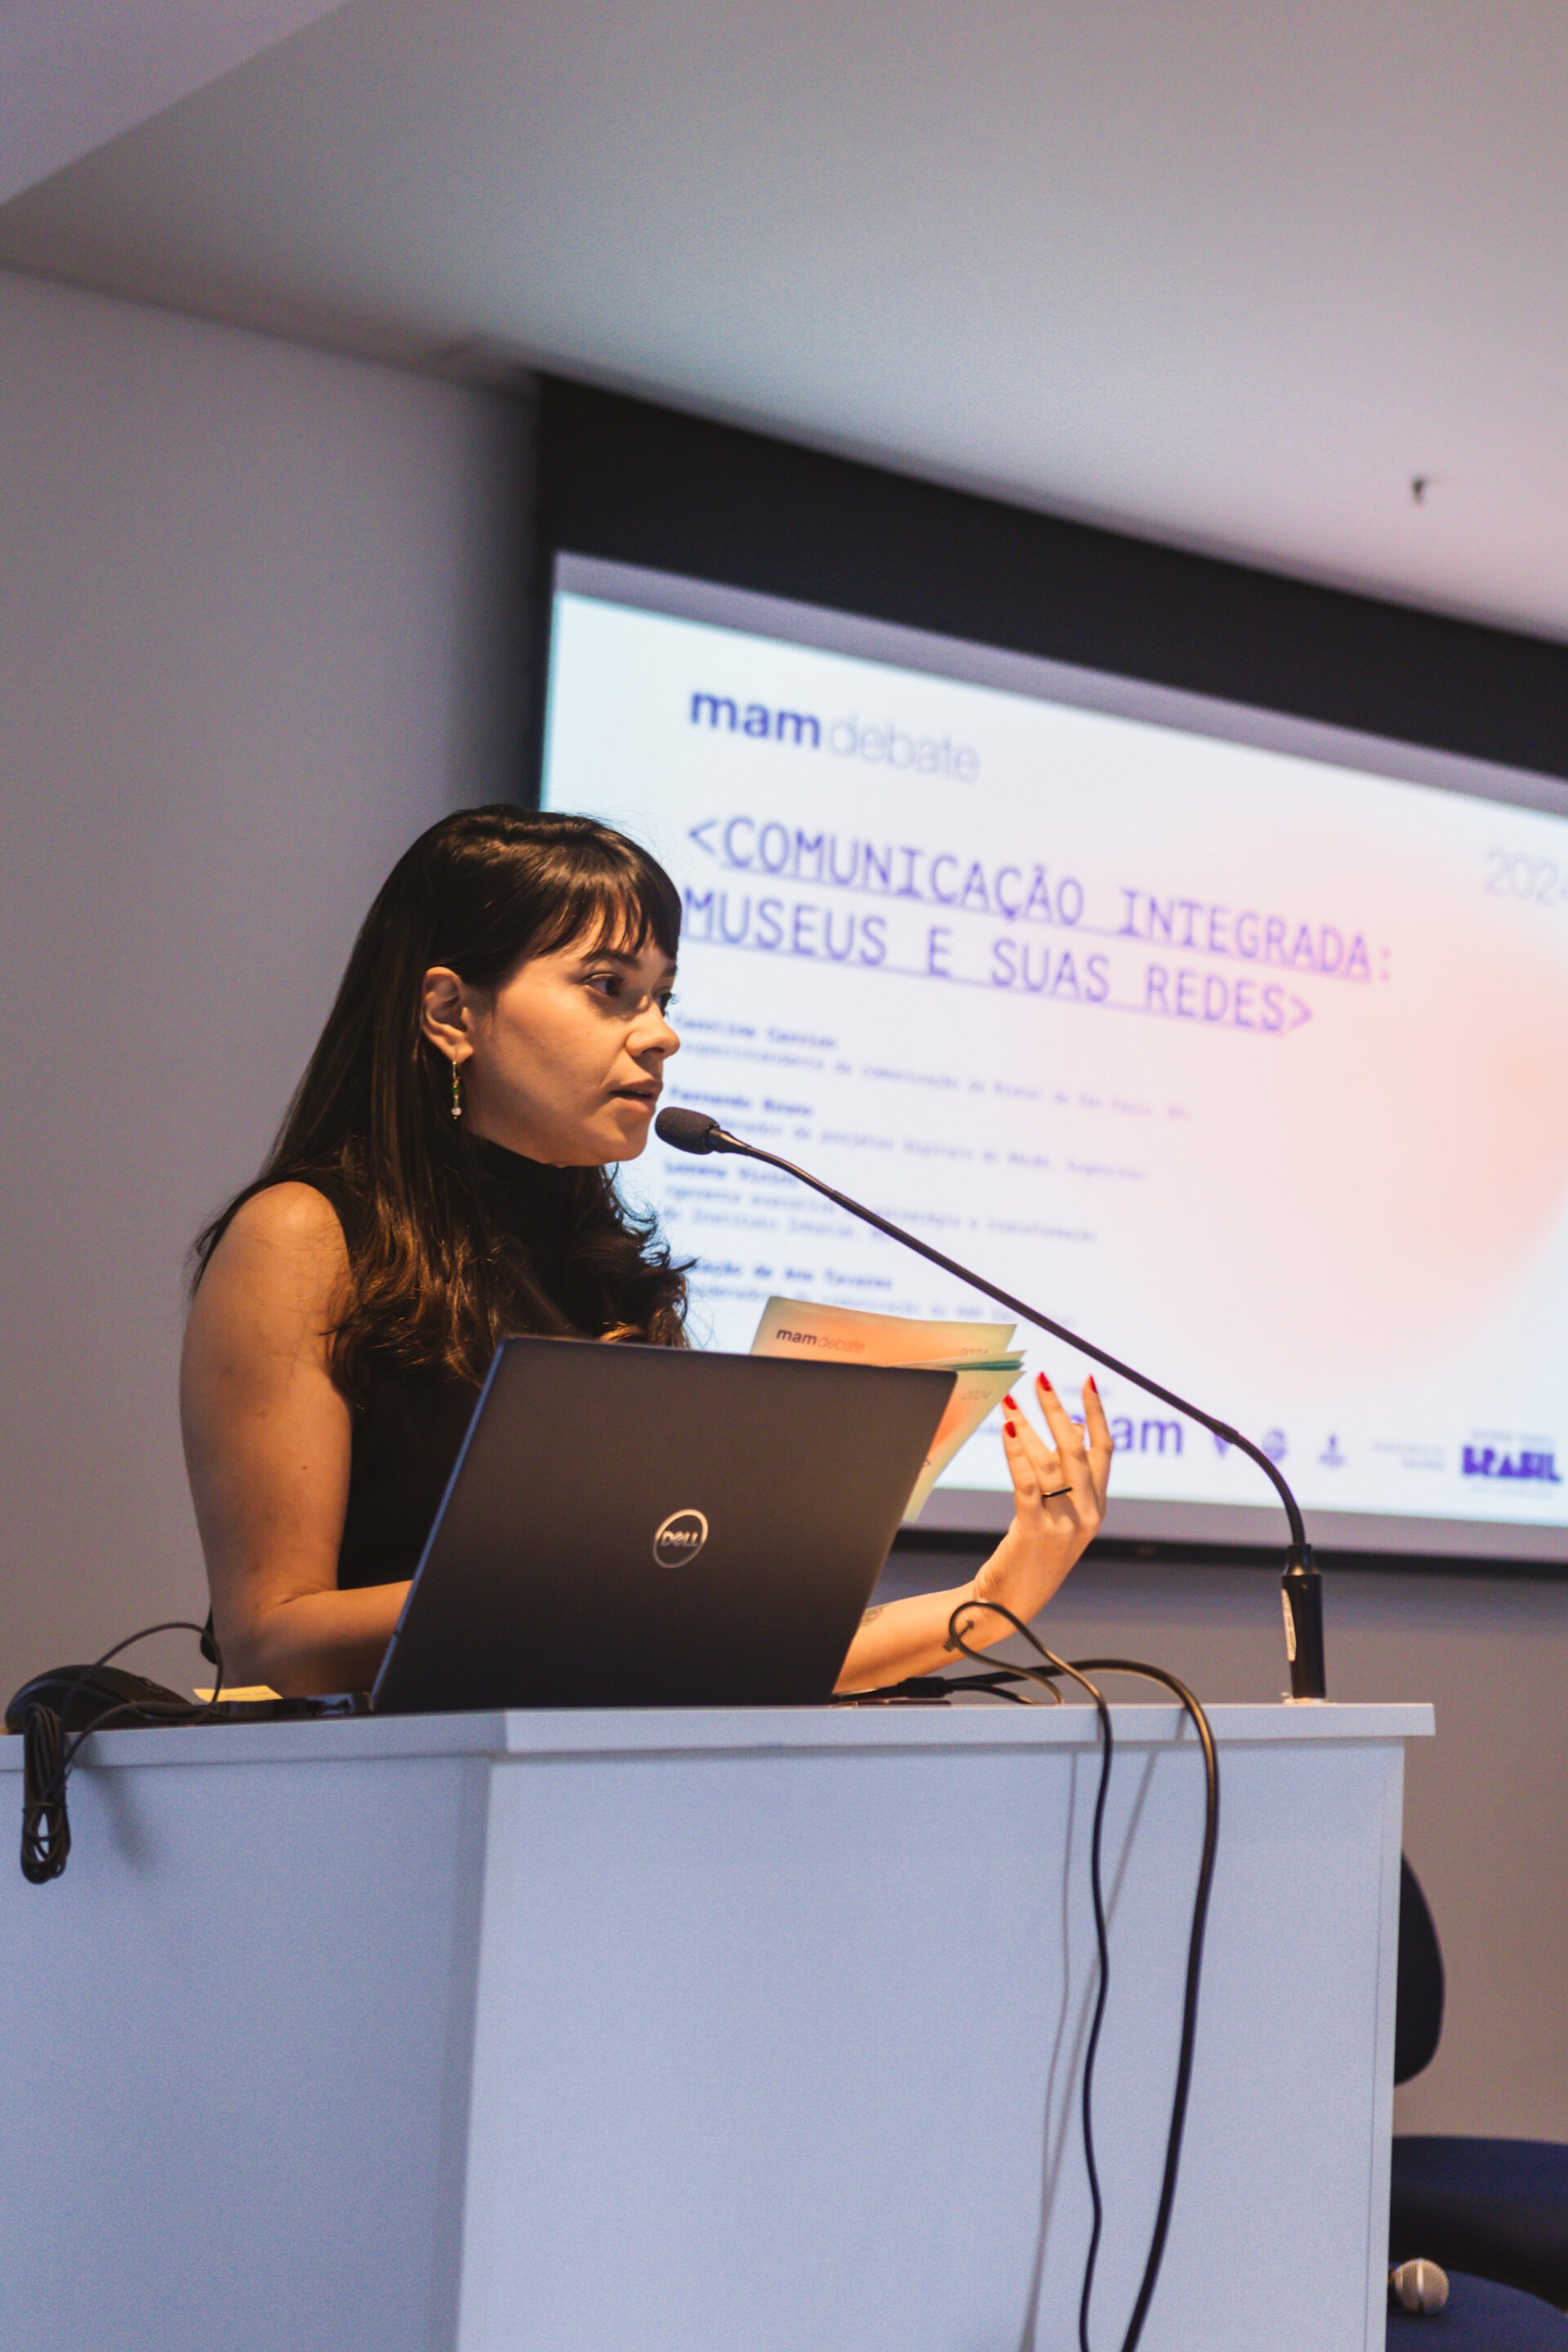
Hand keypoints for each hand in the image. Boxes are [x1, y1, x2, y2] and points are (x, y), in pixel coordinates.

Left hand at [963, 1373, 1112, 1643]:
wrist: (1008, 1606)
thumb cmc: (1031, 1557)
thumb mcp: (1061, 1518)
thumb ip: (1070, 1477)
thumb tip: (1072, 1426)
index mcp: (1097, 1508)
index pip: (1103, 1450)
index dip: (1096, 1413)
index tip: (1086, 1381)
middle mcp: (1086, 1514)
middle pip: (1076, 1449)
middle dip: (1057, 1410)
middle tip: (1041, 1379)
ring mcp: (1063, 1524)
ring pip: (1048, 1462)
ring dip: (1027, 1426)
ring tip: (1009, 1402)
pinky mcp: (1035, 1531)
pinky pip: (1027, 1483)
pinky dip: (1017, 1454)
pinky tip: (1007, 1432)